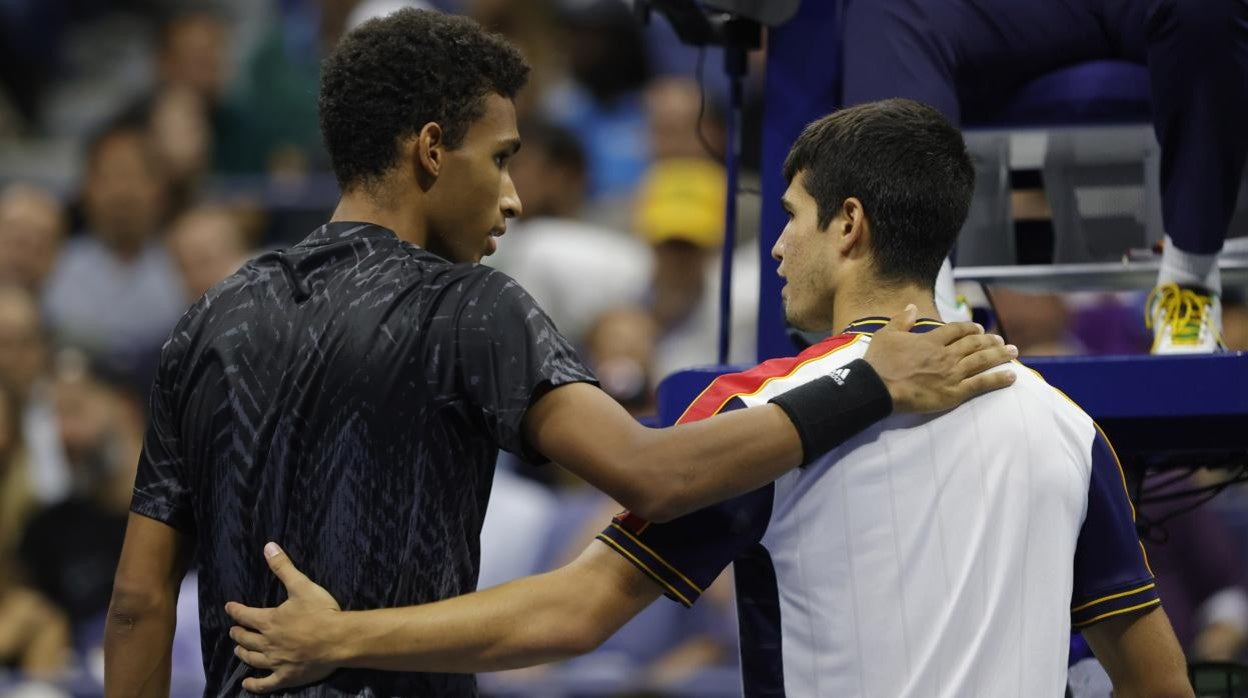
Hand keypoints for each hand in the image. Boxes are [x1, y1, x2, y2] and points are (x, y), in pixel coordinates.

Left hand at [224, 543, 341, 693]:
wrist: (338, 639)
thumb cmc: (321, 611)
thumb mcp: (302, 585)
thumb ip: (283, 567)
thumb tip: (268, 546)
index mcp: (269, 621)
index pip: (246, 615)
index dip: (235, 611)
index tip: (229, 607)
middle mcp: (267, 643)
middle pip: (246, 639)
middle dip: (238, 633)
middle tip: (234, 631)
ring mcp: (276, 662)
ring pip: (252, 659)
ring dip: (243, 654)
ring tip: (238, 651)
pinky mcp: (286, 676)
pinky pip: (266, 684)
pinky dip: (254, 685)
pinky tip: (247, 685)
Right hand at [863, 305, 1017, 412]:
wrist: (877, 387)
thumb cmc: (879, 363)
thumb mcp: (886, 335)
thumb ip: (901, 320)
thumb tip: (912, 307)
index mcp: (931, 340)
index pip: (956, 330)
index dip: (969, 328)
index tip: (978, 329)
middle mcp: (946, 354)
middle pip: (974, 344)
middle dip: (990, 341)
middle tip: (1001, 341)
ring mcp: (952, 373)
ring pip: (982, 360)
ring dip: (1000, 355)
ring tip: (1013, 352)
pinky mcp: (954, 392)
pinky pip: (981, 384)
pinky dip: (998, 379)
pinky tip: (1012, 375)